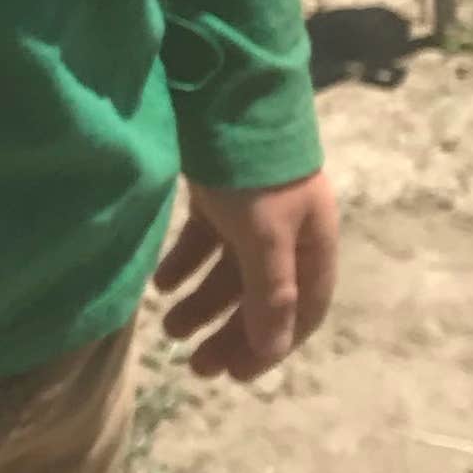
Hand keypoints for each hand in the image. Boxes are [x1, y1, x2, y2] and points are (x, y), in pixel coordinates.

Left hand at [154, 171, 338, 382]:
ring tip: (167, 327)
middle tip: (194, 366)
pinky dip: (185, 265)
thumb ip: (269, 296)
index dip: (271, 347)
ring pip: (229, 273)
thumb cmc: (256, 174)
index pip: (301, 311)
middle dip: (229, 332)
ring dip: (201, 303)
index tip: (235, 376)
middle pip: (260, 298)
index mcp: (312, 245)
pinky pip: (205, 243)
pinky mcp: (221, 196)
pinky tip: (160, 284)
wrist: (228, 96)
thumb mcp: (266, 238)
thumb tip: (273, 352)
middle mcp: (288, 233)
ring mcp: (253, 214)